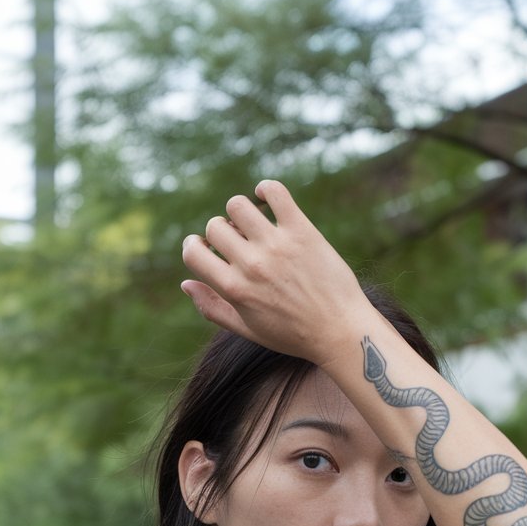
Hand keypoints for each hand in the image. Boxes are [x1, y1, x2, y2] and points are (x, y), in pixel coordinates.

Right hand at [180, 180, 365, 364]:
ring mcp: (277, 245)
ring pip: (238, 205)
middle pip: (215, 226)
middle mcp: (252, 265)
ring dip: (242, 212)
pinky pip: (274, 192)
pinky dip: (266, 190)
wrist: (340, 332)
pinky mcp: (302, 231)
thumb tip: (185, 283)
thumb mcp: (248, 330)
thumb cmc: (294, 335)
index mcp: (234, 290)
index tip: (208, 248)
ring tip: (256, 224)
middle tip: (241, 241)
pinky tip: (268, 200)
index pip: (192, 253)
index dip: (194, 246)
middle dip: (222, 231)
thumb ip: (213, 308)